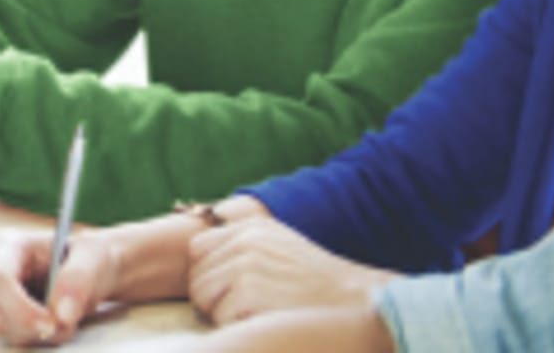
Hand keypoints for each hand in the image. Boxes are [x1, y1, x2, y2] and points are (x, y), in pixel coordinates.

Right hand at [0, 225, 131, 344]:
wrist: (96, 272)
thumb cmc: (90, 256)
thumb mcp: (94, 254)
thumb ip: (78, 278)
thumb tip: (62, 313)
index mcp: (8, 245)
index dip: (20, 306)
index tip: (51, 324)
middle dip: (33, 327)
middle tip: (67, 325)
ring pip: (4, 330)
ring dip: (39, 335)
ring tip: (66, 320)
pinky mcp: (4, 317)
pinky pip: (15, 338)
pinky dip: (40, 339)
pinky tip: (56, 324)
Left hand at [189, 216, 394, 325]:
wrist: (357, 303)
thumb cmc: (320, 285)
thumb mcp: (282, 247)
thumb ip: (244, 245)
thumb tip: (199, 255)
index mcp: (251, 227)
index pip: (198, 249)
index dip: (209, 274)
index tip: (230, 289)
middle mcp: (245, 241)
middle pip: (196, 277)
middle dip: (213, 299)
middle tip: (247, 309)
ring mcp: (246, 265)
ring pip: (202, 297)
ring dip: (222, 314)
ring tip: (257, 315)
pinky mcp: (248, 292)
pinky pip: (219, 317)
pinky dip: (237, 326)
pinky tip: (266, 322)